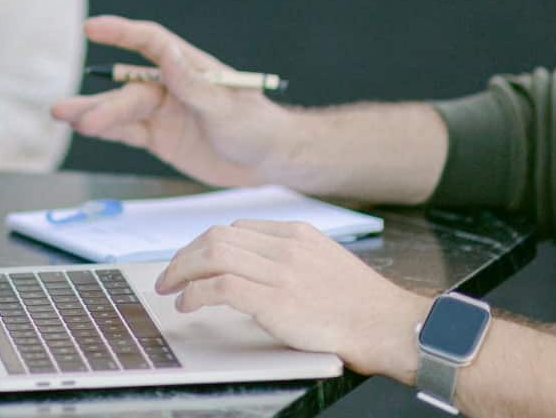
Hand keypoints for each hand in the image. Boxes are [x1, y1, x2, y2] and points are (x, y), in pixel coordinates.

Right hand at [51, 16, 295, 186]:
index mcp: (191, 68)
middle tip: (74, 114)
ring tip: (62, 114)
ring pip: (122, 110)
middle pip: (130, 89)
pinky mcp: (160, 137)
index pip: (152, 44)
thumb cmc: (256, 127)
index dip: (121, 33)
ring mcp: (164, 112)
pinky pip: (127, 132)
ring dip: (93, 112)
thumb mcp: (226, 107)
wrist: (267, 160)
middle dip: (102, 102)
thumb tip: (168, 56)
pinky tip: (82, 127)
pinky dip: (105, 131)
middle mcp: (172, 86)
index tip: (91, 28)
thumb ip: (193, 85)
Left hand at [157, 220, 429, 379]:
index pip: (236, 229)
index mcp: (297, 233)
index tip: (191, 262)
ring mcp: (281, 272)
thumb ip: (289, 258)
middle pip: (216, 237)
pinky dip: (195, 294)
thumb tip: (249, 266)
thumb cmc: (357, 304)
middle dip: (184, 256)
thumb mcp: (324, 262)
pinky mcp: (276, 300)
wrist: (386, 325)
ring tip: (171, 289)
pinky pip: (220, 287)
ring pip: (212, 256)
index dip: (204, 245)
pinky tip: (188, 305)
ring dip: (182, 273)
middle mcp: (286, 246)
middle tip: (169, 276)